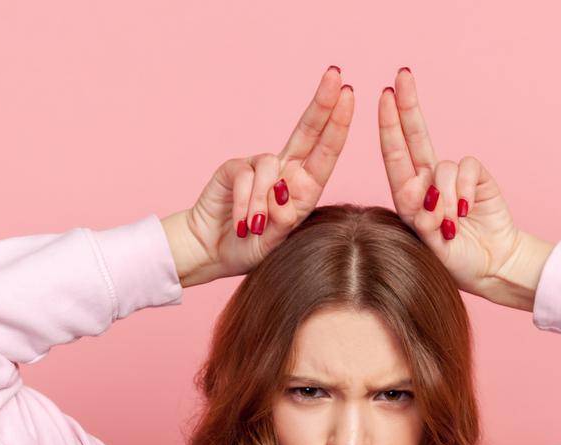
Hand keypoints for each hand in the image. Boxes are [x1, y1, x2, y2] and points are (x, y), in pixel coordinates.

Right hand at [160, 67, 353, 287]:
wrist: (211, 252)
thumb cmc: (248, 248)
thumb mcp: (274, 242)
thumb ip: (283, 221)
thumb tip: (282, 193)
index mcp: (305, 189)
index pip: (326, 152)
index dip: (338, 124)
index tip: (349, 95)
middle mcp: (286, 172)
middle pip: (307, 132)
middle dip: (322, 103)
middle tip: (336, 75)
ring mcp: (260, 168)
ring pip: (271, 167)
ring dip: (261, 201)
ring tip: (252, 228)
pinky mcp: (235, 168)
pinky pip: (246, 177)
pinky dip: (245, 204)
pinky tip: (241, 224)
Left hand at [377, 68, 555, 310]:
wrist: (489, 266)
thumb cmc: (452, 259)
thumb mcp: (427, 243)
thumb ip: (423, 218)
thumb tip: (426, 193)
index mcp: (407, 195)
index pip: (394, 154)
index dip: (388, 125)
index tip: (383, 96)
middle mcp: (427, 181)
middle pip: (415, 136)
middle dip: (408, 105)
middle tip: (402, 76)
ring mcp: (452, 177)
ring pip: (440, 166)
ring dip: (444, 196)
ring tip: (451, 223)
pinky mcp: (476, 176)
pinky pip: (465, 167)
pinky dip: (463, 189)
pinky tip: (467, 209)